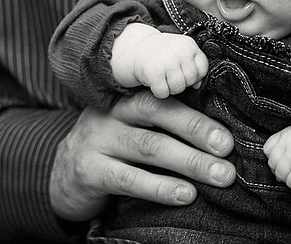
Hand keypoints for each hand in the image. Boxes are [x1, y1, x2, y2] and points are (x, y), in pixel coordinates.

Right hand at [49, 90, 234, 220]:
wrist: (63, 175)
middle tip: (228, 151)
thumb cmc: (112, 149)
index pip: (164, 96)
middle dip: (197, 130)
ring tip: (219, 176)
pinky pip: (129, 178)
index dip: (197, 112)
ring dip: (189, 162)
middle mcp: (112, 113)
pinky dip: (160, 187)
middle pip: (157, 114)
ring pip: (149, 146)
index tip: (228, 133)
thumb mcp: (131, 128)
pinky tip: (184, 195)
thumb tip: (219, 137)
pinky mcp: (90, 170)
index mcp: (127, 98)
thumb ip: (162, 125)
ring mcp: (98, 140)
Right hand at [110, 23, 208, 97]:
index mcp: (189, 45)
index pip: (203, 69)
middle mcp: (180, 51)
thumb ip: (194, 66)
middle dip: (182, 81)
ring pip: (178, 88)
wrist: (137, 47)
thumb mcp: (182, 52)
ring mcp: (167, 61)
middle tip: (170, 73)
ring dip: (170, 88)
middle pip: (191, 80)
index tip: (183, 70)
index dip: (194, 74)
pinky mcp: (154, 72)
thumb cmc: (163, 53)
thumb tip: (198, 85)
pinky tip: (155, 81)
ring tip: (163, 77)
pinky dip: (158, 91)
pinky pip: (163, 92)